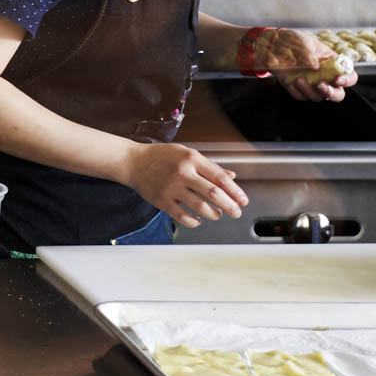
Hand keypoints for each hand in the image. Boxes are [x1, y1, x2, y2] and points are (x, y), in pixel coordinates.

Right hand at [120, 142, 246, 226]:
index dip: (236, 192)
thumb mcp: (186, 154)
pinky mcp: (162, 201)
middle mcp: (182, 173)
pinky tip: (198, 219)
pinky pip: (183, 216)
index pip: (220, 178)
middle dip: (230, 206)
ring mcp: (171, 188)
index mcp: (191, 159)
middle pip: (214, 194)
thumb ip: (209, 166)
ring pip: (201, 207)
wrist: (132, 162)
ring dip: (214, 214)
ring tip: (216, 214)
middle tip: (236, 212)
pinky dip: (195, 221)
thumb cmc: (161, 156)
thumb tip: (231, 177)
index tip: (243, 201)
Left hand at [260, 29, 353, 101]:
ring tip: (299, 78)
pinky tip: (290, 82)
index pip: (349, 77)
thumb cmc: (293, 41)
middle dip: (331, 93)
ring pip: (318, 97)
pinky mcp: (298, 89)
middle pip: (337, 94)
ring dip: (310, 91)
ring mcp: (312, 84)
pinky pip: (301, 97)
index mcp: (334, 64)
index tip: (337, 79)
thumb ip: (309, 53)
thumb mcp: (302, 42)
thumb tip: (315, 67)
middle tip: (320, 85)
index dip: (347, 80)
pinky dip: (296, 92)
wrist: (273, 46)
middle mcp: (326, 77)